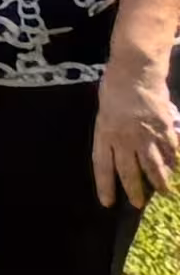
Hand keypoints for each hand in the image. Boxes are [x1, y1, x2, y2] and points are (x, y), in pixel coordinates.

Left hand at [100, 57, 179, 209]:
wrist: (136, 70)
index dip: (105, 185)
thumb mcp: (104, 111)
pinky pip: (170, 152)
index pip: (102, 166)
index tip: (107, 203)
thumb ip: (111, 132)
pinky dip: (173, 162)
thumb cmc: (115, 88)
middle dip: (134, 190)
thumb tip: (121, 152)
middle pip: (129, 172)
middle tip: (138, 204)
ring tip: (162, 192)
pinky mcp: (163, 130)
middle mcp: (123, 138)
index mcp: (104, 132)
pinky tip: (175, 168)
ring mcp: (145, 135)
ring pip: (153, 167)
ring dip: (158, 182)